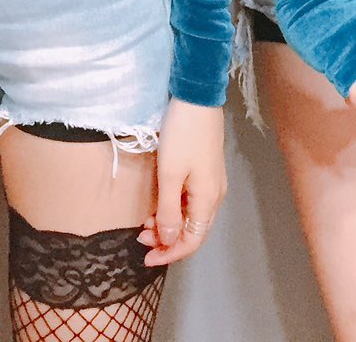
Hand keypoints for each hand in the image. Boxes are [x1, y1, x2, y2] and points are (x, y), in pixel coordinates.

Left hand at [137, 100, 225, 267]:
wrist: (196, 97)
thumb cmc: (181, 136)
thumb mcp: (170, 175)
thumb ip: (169, 211)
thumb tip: (170, 240)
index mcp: (208, 199)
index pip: (192, 240)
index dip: (170, 253)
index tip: (146, 257)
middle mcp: (215, 195)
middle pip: (193, 230)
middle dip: (167, 239)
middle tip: (140, 238)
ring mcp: (212, 181)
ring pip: (191, 215)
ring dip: (169, 223)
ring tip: (145, 222)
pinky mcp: (206, 169)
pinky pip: (191, 200)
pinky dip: (174, 208)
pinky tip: (159, 203)